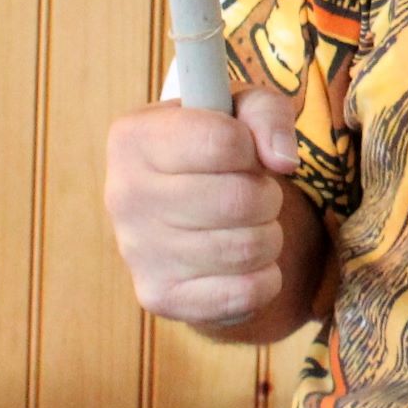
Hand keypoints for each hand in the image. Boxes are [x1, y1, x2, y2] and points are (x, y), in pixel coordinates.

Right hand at [105, 84, 299, 327]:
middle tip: (253, 192)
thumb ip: (267, 114)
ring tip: (246, 224)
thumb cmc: (214, 150)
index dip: (252, 147)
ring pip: (248, 248)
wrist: (182, 209)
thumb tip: (283, 161)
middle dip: (267, 194)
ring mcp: (137, 253)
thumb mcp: (240, 110)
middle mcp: (125, 196)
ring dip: (268, 234)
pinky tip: (243, 262)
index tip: (244, 151)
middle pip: (240, 200)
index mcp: (134, 139)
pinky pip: (245, 293)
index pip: (223, 141)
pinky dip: (264, 277)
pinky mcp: (159, 297)